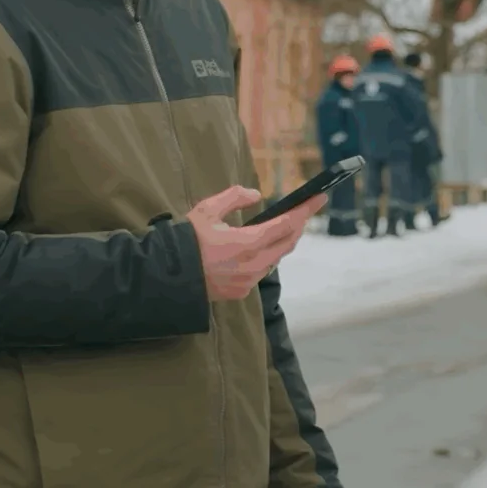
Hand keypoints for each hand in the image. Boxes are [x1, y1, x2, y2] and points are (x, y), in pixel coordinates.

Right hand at [187, 186, 324, 300]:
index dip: (305, 210)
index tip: (319, 199)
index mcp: (247, 243)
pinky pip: (262, 271)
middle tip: (304, 211)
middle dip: (298, 225)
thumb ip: (234, 198)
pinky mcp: (241, 292)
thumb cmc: (185, 242)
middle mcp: (254, 264)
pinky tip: (262, 248)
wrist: (166, 278)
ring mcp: (249, 281)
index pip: (286, 224)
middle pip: (288, 242)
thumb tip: (256, 195)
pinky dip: (266, 257)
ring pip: (276, 258)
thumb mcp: (206, 210)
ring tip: (285, 227)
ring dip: (283, 242)